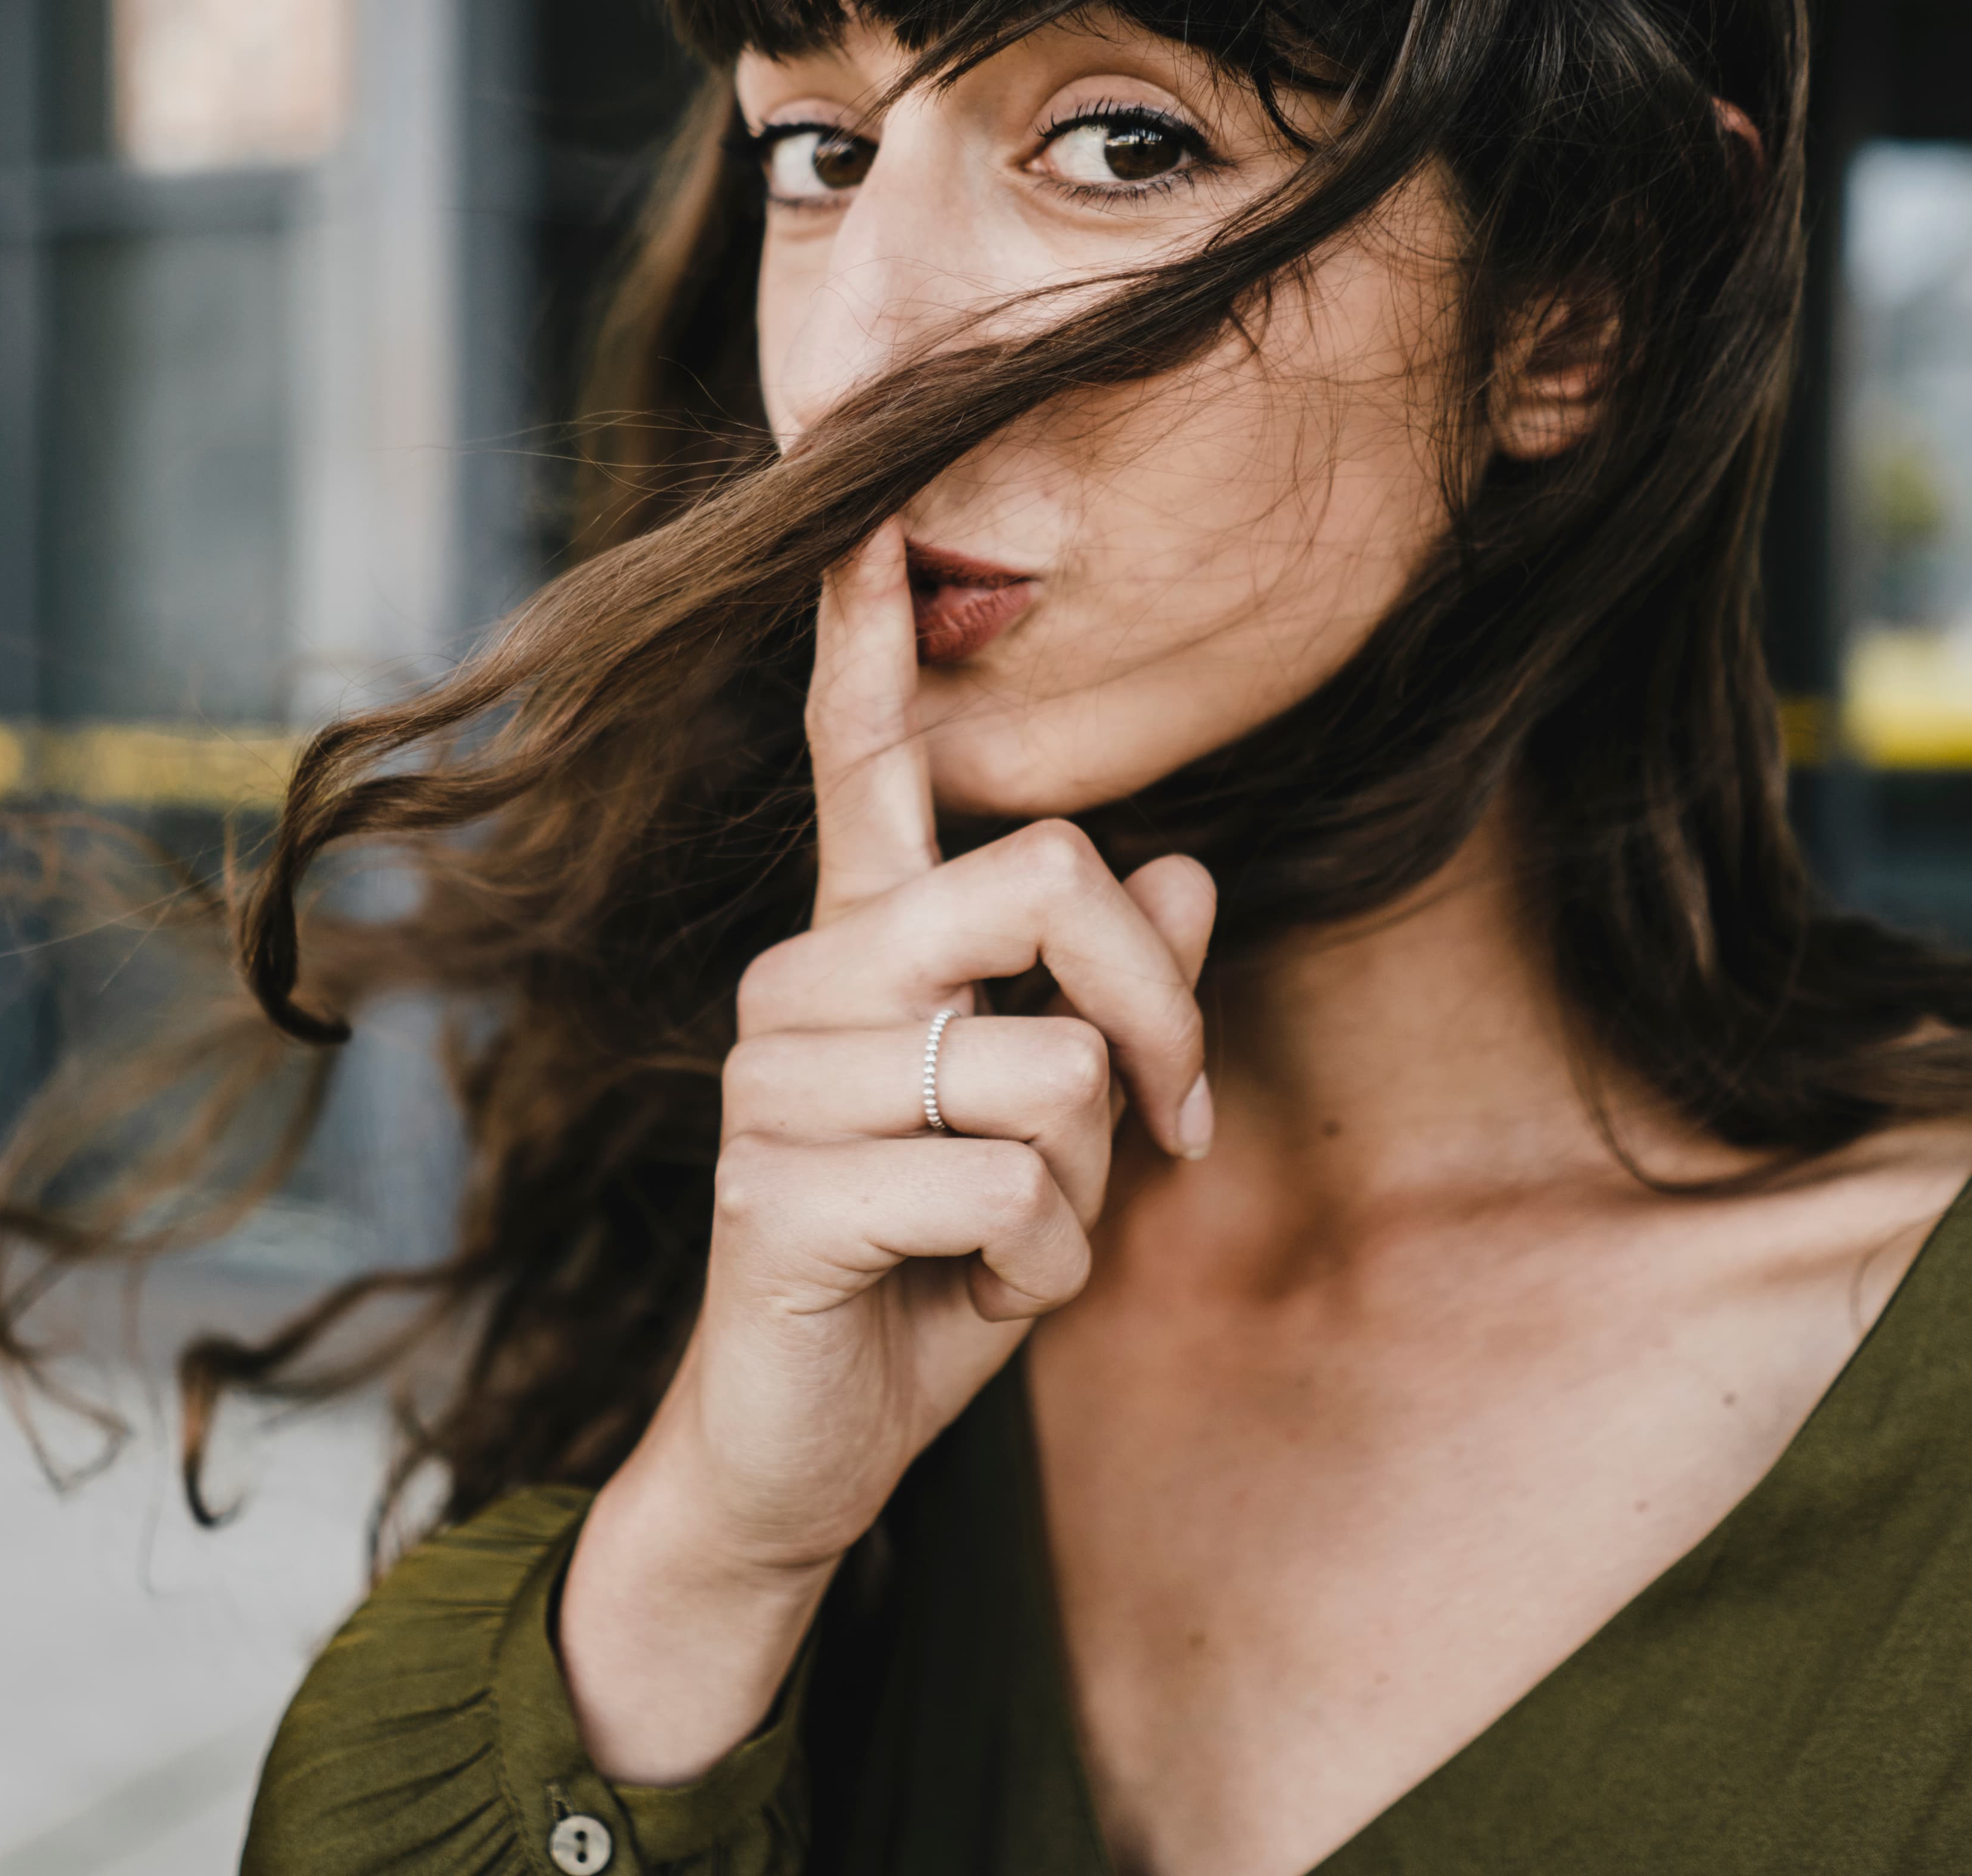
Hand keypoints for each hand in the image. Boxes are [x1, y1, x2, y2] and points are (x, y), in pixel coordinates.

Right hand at [557, 523, 1215, 1783]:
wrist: (812, 1447)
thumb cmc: (937, 1265)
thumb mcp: (1054, 1131)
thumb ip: (1102, 1002)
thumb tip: (1190, 871)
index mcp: (865, 949)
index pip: (863, 771)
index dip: (867, 649)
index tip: (872, 524)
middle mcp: (806, 982)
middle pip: (1046, 879)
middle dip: (1157, 1008)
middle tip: (1176, 1120)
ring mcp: (781, 1082)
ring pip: (1049, 1065)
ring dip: (1086, 1188)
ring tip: (1013, 1234)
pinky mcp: (784, 1192)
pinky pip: (1011, 1190)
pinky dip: (1042, 1268)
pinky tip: (972, 1292)